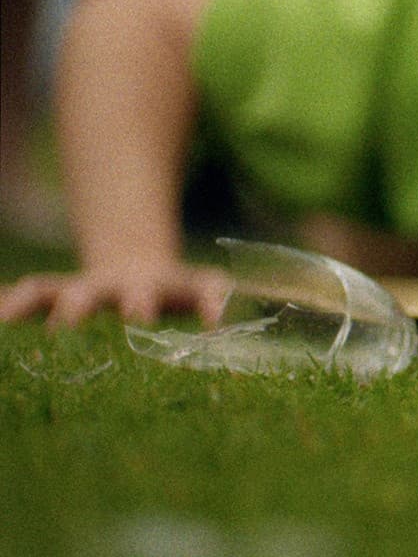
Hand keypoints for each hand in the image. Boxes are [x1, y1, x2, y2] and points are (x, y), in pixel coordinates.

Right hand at [0, 262, 230, 328]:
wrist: (140, 271)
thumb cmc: (179, 291)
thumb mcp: (207, 287)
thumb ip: (215, 298)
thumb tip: (218, 320)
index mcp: (146, 287)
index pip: (144, 294)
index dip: (141, 302)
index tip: (138, 314)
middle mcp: (104, 287)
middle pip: (86, 293)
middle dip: (77, 306)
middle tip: (68, 323)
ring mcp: (71, 292)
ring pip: (43, 292)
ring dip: (23, 303)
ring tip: (3, 319)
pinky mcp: (47, 299)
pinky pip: (20, 299)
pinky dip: (1, 305)